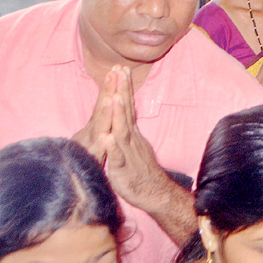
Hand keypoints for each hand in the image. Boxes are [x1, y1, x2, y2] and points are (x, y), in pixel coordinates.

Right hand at [73, 65, 124, 160]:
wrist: (66, 179)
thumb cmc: (84, 157)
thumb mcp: (94, 137)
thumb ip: (100, 121)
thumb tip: (107, 101)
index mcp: (96, 126)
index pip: (104, 103)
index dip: (111, 86)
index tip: (118, 68)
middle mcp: (91, 133)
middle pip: (101, 110)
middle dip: (108, 91)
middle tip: (114, 72)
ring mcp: (89, 146)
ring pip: (98, 129)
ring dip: (104, 114)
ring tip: (112, 99)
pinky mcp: (88, 162)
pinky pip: (94, 153)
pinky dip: (100, 145)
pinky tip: (104, 137)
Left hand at [99, 67, 174, 211]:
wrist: (154, 194)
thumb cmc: (140, 172)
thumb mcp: (133, 146)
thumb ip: (127, 130)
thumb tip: (124, 114)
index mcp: (131, 134)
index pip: (127, 106)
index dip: (124, 88)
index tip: (121, 68)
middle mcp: (131, 139)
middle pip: (126, 112)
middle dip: (122, 91)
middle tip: (120, 71)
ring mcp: (127, 153)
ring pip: (122, 132)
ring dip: (118, 115)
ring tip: (115, 98)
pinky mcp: (123, 170)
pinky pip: (118, 158)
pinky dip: (113, 147)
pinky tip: (107, 138)